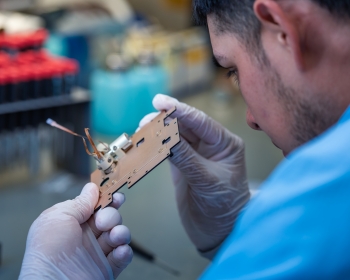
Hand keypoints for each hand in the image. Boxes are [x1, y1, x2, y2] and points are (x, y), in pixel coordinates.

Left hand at [19, 183, 132, 278]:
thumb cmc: (48, 253)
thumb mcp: (59, 217)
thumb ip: (79, 202)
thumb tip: (91, 189)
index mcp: (72, 223)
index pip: (94, 206)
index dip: (106, 199)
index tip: (115, 195)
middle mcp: (84, 237)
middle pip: (109, 218)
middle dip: (111, 215)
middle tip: (103, 221)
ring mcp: (96, 253)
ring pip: (118, 235)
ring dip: (121, 232)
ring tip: (115, 236)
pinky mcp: (106, 268)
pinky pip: (123, 256)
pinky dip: (124, 252)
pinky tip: (119, 251)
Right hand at [139, 94, 249, 257]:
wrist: (219, 232)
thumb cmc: (223, 208)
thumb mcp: (207, 182)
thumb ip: (186, 158)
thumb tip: (166, 135)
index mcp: (225, 144)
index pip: (200, 121)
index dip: (180, 110)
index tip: (160, 102)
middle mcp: (211, 145)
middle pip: (185, 125)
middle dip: (165, 121)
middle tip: (145, 122)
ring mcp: (195, 154)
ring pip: (174, 136)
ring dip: (157, 133)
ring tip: (141, 132)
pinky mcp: (182, 164)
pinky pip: (167, 150)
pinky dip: (154, 147)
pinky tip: (144, 144)